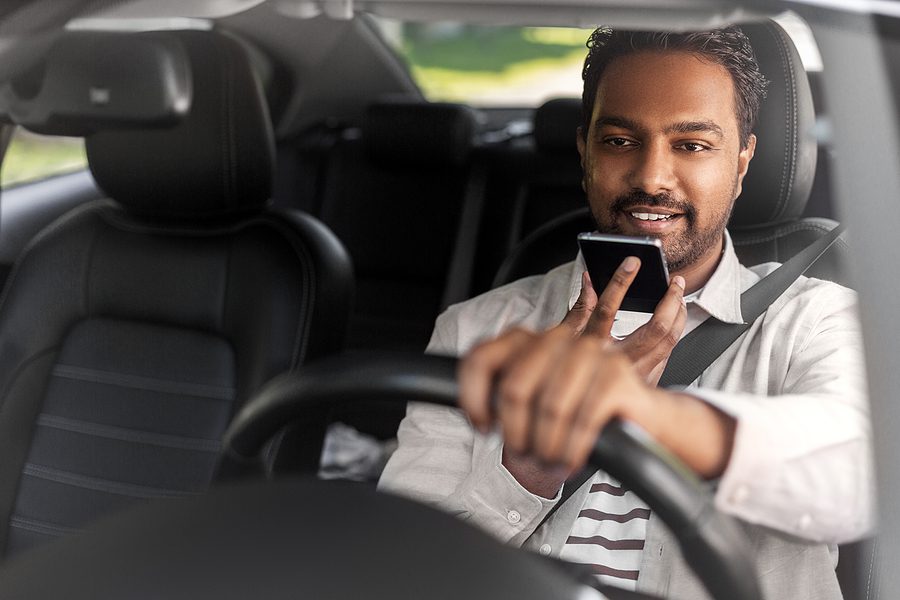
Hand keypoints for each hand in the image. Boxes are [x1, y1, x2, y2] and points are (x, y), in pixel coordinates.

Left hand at [458, 328, 735, 485]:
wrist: (638, 416)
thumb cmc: (578, 410)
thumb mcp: (534, 400)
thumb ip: (504, 395)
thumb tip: (478, 414)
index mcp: (528, 340)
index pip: (481, 357)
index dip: (472, 398)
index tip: (483, 426)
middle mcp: (557, 338)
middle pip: (514, 388)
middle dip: (515, 432)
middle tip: (524, 452)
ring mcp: (589, 353)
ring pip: (549, 408)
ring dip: (545, 445)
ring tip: (550, 459)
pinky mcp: (616, 376)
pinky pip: (581, 420)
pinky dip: (571, 449)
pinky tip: (570, 459)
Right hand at [560, 258, 686, 384]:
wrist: (584, 407)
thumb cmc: (570, 371)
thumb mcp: (567, 339)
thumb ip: (580, 309)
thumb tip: (589, 279)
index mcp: (593, 350)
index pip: (607, 311)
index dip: (619, 283)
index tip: (631, 262)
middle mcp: (617, 364)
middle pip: (657, 329)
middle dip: (671, 300)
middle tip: (676, 281)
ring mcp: (637, 376)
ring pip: (670, 342)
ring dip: (679, 316)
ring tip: (679, 298)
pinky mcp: (648, 382)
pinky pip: (669, 354)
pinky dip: (674, 333)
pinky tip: (673, 321)